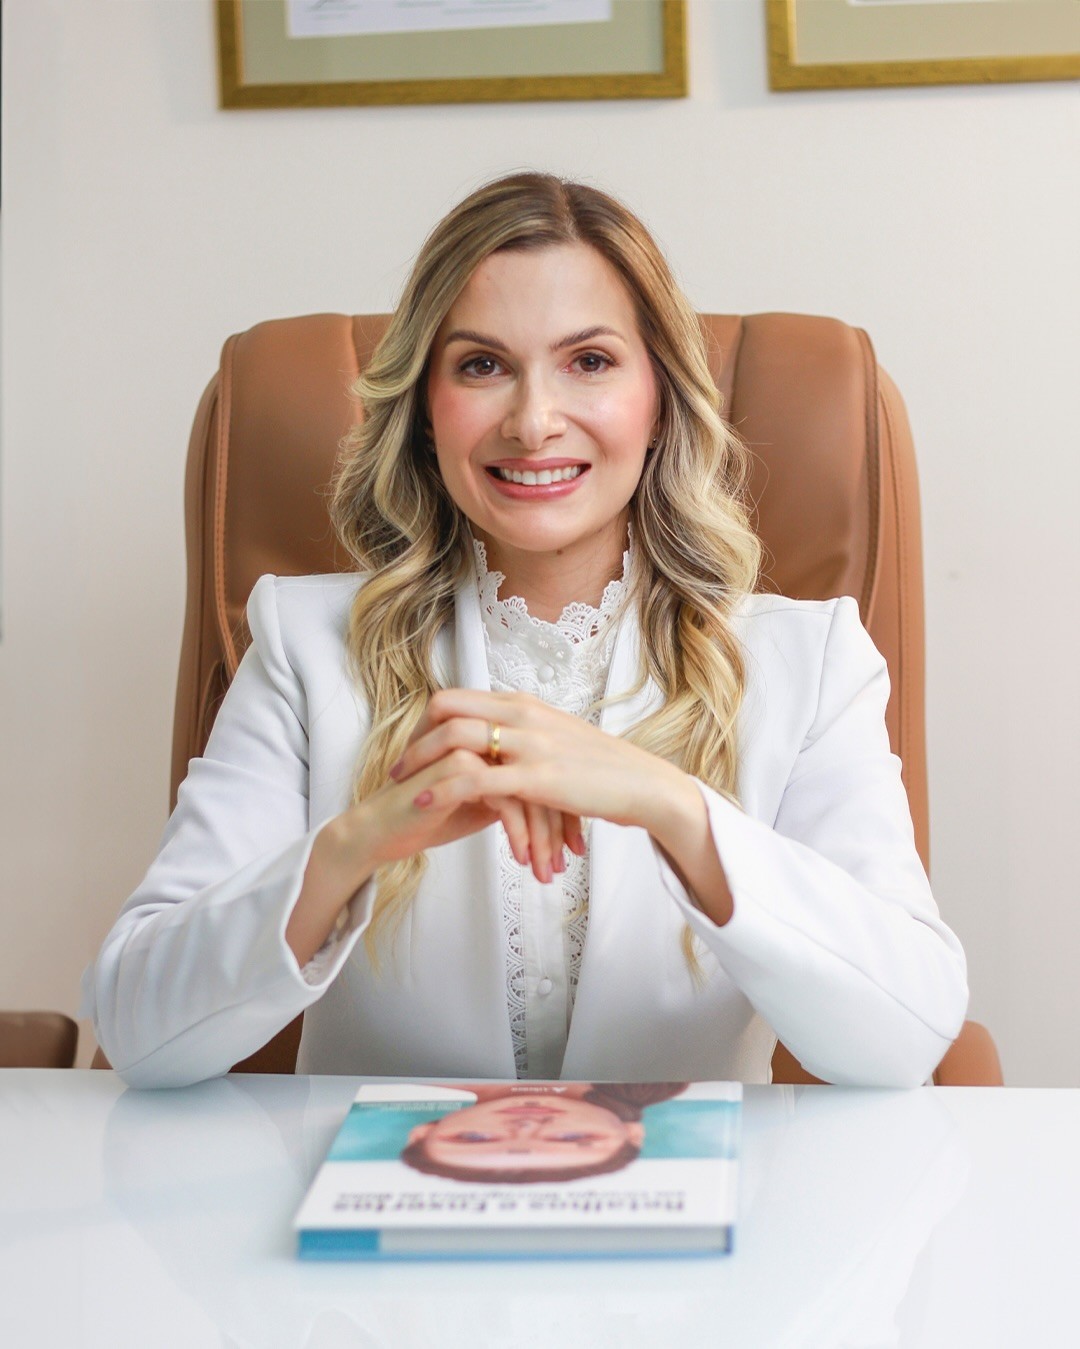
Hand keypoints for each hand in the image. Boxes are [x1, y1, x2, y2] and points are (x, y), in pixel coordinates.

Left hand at [391, 688, 698, 880]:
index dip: (426, 721)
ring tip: (401, 786)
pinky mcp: (536, 776)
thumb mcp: (558, 738)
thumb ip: (526, 734)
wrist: (643, 785)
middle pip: (445, 708)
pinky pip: (476, 778)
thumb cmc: (603, 769)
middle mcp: (522, 714)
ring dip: (419, 761)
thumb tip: (499, 742)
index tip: (414, 748)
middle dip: (413, 737)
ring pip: (455, 738)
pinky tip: (424, 803)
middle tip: (397, 767)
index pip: (457, 697)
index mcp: (524, 703)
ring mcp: (529, 743)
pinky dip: (442, 789)